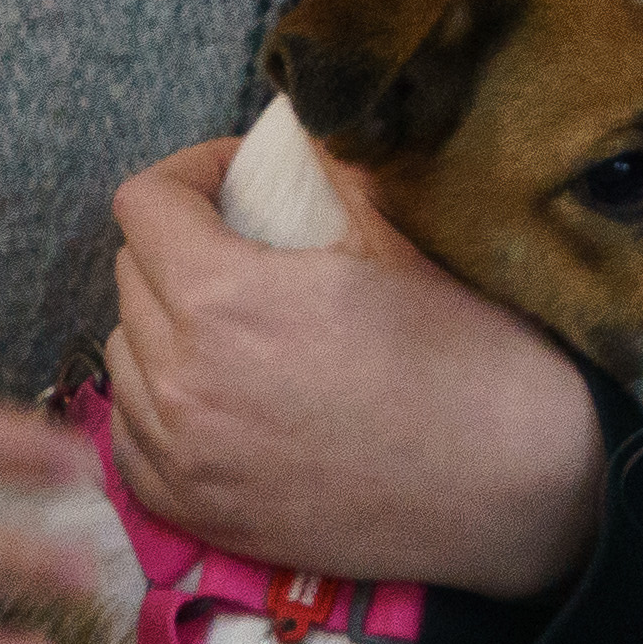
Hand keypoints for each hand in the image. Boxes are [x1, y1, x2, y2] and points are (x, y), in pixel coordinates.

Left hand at [103, 137, 605, 597]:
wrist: (517, 489)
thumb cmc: (472, 362)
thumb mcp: (401, 242)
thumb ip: (329, 174)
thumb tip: (298, 131)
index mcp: (227, 300)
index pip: (144, 203)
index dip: (190, 172)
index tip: (234, 179)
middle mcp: (183, 382)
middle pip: (129, 275)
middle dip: (180, 245)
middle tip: (245, 245)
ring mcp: (182, 457)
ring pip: (125, 356)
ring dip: (166, 325)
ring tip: (235, 323)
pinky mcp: (195, 512)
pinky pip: (130, 436)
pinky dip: (161, 405)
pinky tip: (220, 393)